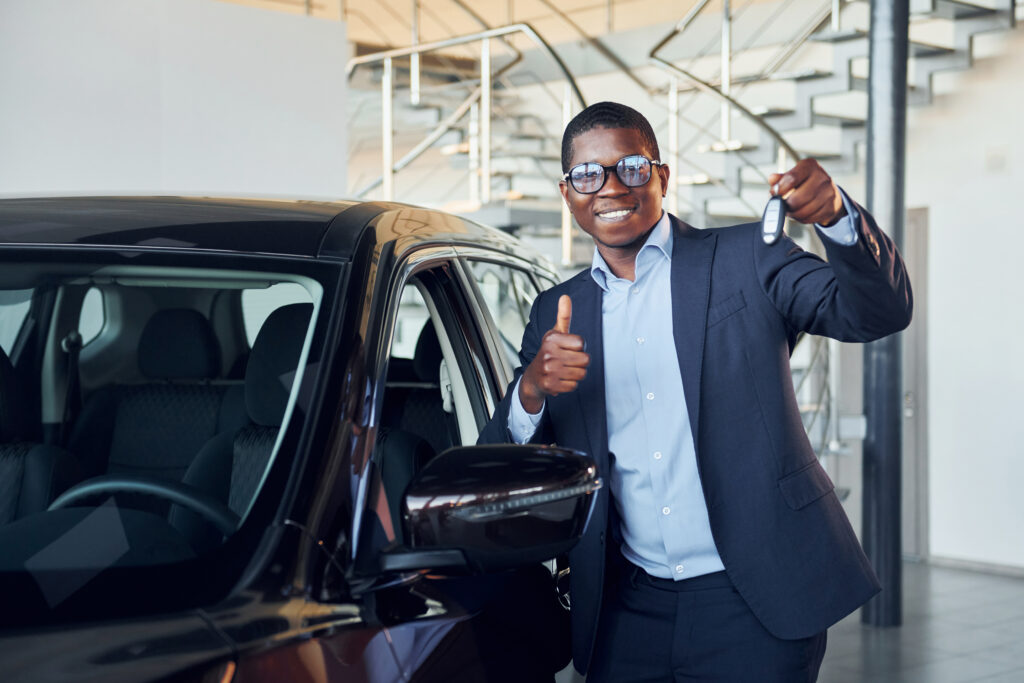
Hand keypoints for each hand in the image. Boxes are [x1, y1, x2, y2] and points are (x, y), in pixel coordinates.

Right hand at [519, 295, 589, 413]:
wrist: (534, 377)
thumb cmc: (549, 352)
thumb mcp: (555, 333)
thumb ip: (563, 316)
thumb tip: (565, 297)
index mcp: (551, 339)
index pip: (582, 343)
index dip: (579, 347)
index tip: (569, 349)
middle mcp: (548, 353)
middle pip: (585, 360)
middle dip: (580, 362)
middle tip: (568, 361)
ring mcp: (549, 370)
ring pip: (581, 374)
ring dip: (576, 374)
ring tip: (565, 370)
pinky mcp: (550, 385)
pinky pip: (574, 386)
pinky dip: (570, 384)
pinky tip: (561, 379)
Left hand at [768, 158, 845, 226]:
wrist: (826, 192)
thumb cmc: (805, 183)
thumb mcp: (792, 176)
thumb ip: (780, 179)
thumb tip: (772, 179)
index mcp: (809, 166)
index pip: (792, 178)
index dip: (781, 189)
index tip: (775, 194)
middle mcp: (822, 177)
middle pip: (798, 198)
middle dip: (787, 205)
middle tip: (783, 205)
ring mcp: (828, 193)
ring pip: (805, 210)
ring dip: (794, 214)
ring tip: (790, 210)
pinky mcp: (831, 207)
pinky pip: (811, 218)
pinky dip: (802, 219)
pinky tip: (800, 214)